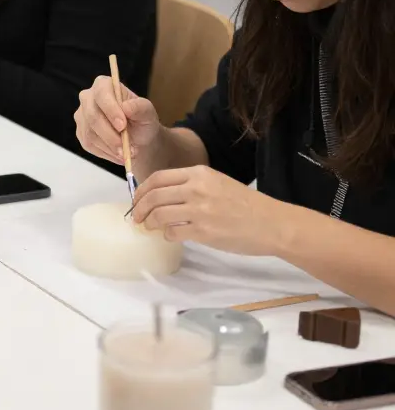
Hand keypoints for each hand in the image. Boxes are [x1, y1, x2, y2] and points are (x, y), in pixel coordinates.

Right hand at [75, 75, 162, 167]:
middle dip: (110, 134)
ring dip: (110, 146)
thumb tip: (127, 107)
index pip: (101, 93)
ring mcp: (82, 116)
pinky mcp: (81, 133)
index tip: (122, 125)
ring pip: (90, 133)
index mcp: (103, 85)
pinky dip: (106, 152)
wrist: (138, 138)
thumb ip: (140, 107)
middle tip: (125, 147)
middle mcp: (88, 98)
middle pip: (92, 116)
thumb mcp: (148, 113)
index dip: (110, 109)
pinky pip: (89, 144)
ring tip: (127, 153)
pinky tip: (118, 154)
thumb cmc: (142, 121)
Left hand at [131, 165, 284, 255]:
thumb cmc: (245, 204)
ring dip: (150, 223)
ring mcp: (199, 210)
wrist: (272, 223)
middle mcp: (196, 188)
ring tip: (150, 227)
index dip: (142, 190)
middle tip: (137, 217)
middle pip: (154, 196)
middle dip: (140, 208)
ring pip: (159, 215)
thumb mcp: (216, 183)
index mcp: (198, 173)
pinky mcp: (203, 231)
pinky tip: (172, 235)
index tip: (137, 200)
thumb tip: (161, 196)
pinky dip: (167, 235)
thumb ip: (190, 185)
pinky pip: (173, 233)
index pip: (158, 178)